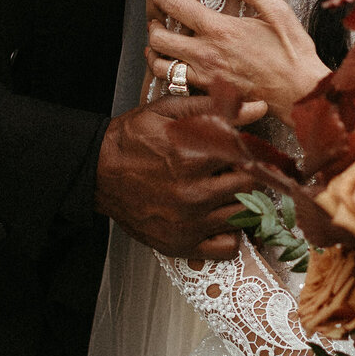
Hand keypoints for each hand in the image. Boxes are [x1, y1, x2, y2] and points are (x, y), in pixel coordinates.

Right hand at [94, 93, 264, 259]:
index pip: (248, 157)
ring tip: (223, 190)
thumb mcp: (169, 112)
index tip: (242, 149)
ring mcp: (188, 224)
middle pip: (249, 187)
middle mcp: (193, 194)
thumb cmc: (132, 140)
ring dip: (240, 202)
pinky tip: (217, 217)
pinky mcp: (181, 244)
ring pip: (243, 216)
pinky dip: (229, 234)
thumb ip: (215, 107)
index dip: (248, 151)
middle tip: (232, 169)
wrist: (97, 172)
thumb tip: (257, 107)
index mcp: (191, 157)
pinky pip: (228, 247)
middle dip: (246, 175)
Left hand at [147, 0, 327, 122]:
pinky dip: (171, 76)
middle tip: (157, 20)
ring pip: (162, 67)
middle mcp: (207, 54)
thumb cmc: (292, 52)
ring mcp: (206, 77)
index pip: (178, 8)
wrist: (302, 93)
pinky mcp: (211, 95)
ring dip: (156, 54)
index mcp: (220, 30)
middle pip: (160, 39)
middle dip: (154, 27)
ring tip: (159, 46)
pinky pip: (177, 86)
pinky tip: (178, 68)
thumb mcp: (276, 11)